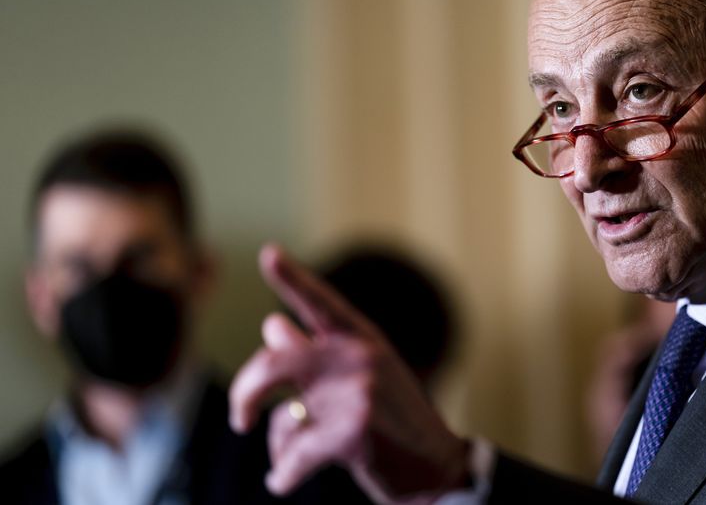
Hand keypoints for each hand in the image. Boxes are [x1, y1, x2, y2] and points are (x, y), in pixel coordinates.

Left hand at [229, 243, 469, 503]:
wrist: (437, 469)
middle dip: (244, 394)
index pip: (320, 302)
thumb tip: (271, 323)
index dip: (291, 277)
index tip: (267, 251)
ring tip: (290, 462)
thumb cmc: (394, 423)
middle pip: (273, 362)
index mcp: (362, 339)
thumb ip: (316, 352)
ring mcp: (356, 392)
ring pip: (281, 418)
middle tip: (241, 420)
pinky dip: (283, 476)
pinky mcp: (351, 433)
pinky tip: (283, 482)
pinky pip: (292, 456)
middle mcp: (359, 357)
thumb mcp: (362, 378)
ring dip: (279, 447)